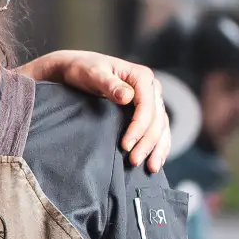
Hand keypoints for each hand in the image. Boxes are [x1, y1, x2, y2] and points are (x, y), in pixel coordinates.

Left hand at [19, 51, 170, 171]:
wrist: (77, 69)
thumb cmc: (83, 70)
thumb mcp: (92, 74)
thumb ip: (109, 85)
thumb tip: (127, 97)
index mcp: (141, 76)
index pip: (147, 106)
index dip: (138, 127)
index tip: (125, 145)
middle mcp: (151, 87)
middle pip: (157, 119)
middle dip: (147, 142)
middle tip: (133, 161)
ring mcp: (151, 100)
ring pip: (161, 126)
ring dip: (157, 148)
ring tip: (150, 168)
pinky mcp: (146, 111)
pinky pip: (159, 129)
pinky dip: (159, 146)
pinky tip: (156, 161)